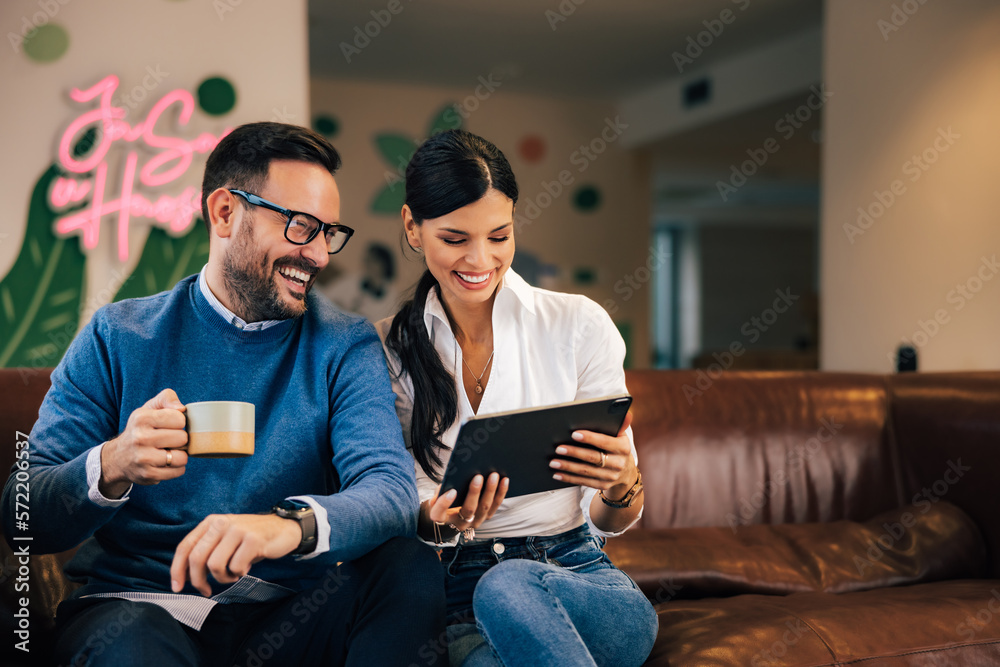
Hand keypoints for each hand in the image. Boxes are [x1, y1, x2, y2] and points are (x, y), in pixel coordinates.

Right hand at [100, 389, 189, 498]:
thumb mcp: (149, 408)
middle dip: (180, 439)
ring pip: (182, 457)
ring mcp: (143, 458)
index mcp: (141, 418)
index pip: (179, 418)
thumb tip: (181, 408)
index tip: (170, 425)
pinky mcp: (148, 475)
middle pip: (182, 438)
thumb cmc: (141, 429)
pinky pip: (178, 471)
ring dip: (180, 455)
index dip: (179, 422)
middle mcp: (140, 438)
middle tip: (170, 440)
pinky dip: (177, 468)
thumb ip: (167, 398)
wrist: (118, 457)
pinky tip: (166, 463)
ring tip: (169, 451)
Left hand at [170, 513, 300, 595]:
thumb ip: (207, 551)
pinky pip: (236, 567)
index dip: (177, 569)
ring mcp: (237, 530)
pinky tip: (247, 568)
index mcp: (211, 522)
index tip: (177, 587)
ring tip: (233, 574)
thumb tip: (186, 576)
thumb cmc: (250, 540)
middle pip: (197, 558)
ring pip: (215, 565)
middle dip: (198, 580)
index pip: (185, 546)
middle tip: (206, 591)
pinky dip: (240, 574)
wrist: (283, 529)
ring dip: (223, 578)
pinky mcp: (253, 539)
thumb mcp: (225, 539)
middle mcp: (221, 523)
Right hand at [427, 472, 508, 530]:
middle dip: (474, 492)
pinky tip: (504, 480)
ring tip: (494, 476)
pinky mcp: (485, 516)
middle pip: (468, 510)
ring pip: (484, 508)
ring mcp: (475, 522)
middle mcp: (459, 523)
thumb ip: (440, 492)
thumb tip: (452, 481)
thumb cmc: (444, 504)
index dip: (444, 503)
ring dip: (490, 491)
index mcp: (442, 518)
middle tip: (478, 477)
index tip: (452, 491)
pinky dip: (500, 493)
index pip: (439, 514)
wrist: (453, 518)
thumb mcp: (436, 498)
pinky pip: (495, 506)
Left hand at [550, 411, 637, 496]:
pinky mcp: (603, 485)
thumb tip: (626, 413)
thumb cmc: (616, 447)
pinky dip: (569, 478)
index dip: (590, 438)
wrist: (626, 472)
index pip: (605, 442)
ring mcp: (611, 476)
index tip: (574, 434)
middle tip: (558, 448)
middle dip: (574, 453)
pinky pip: (584, 482)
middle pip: (593, 457)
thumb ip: (619, 424)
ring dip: (568, 467)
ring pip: (586, 471)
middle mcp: (619, 463)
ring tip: (553, 462)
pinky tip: (557, 474)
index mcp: (623, 447)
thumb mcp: (620, 436)